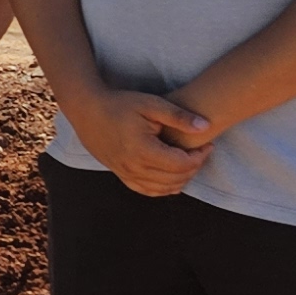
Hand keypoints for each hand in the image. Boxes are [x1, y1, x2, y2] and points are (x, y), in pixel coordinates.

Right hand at [67, 79, 215, 197]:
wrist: (88, 110)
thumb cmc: (120, 104)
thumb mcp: (151, 104)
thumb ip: (179, 116)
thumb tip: (205, 126)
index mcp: (143, 150)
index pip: (182, 164)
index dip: (200, 157)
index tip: (207, 144)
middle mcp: (133, 167)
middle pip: (175, 179)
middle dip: (194, 167)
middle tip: (200, 152)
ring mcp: (125, 173)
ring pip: (163, 189)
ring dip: (182, 179)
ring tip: (189, 162)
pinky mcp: (121, 175)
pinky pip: (147, 190)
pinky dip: (164, 188)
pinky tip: (172, 177)